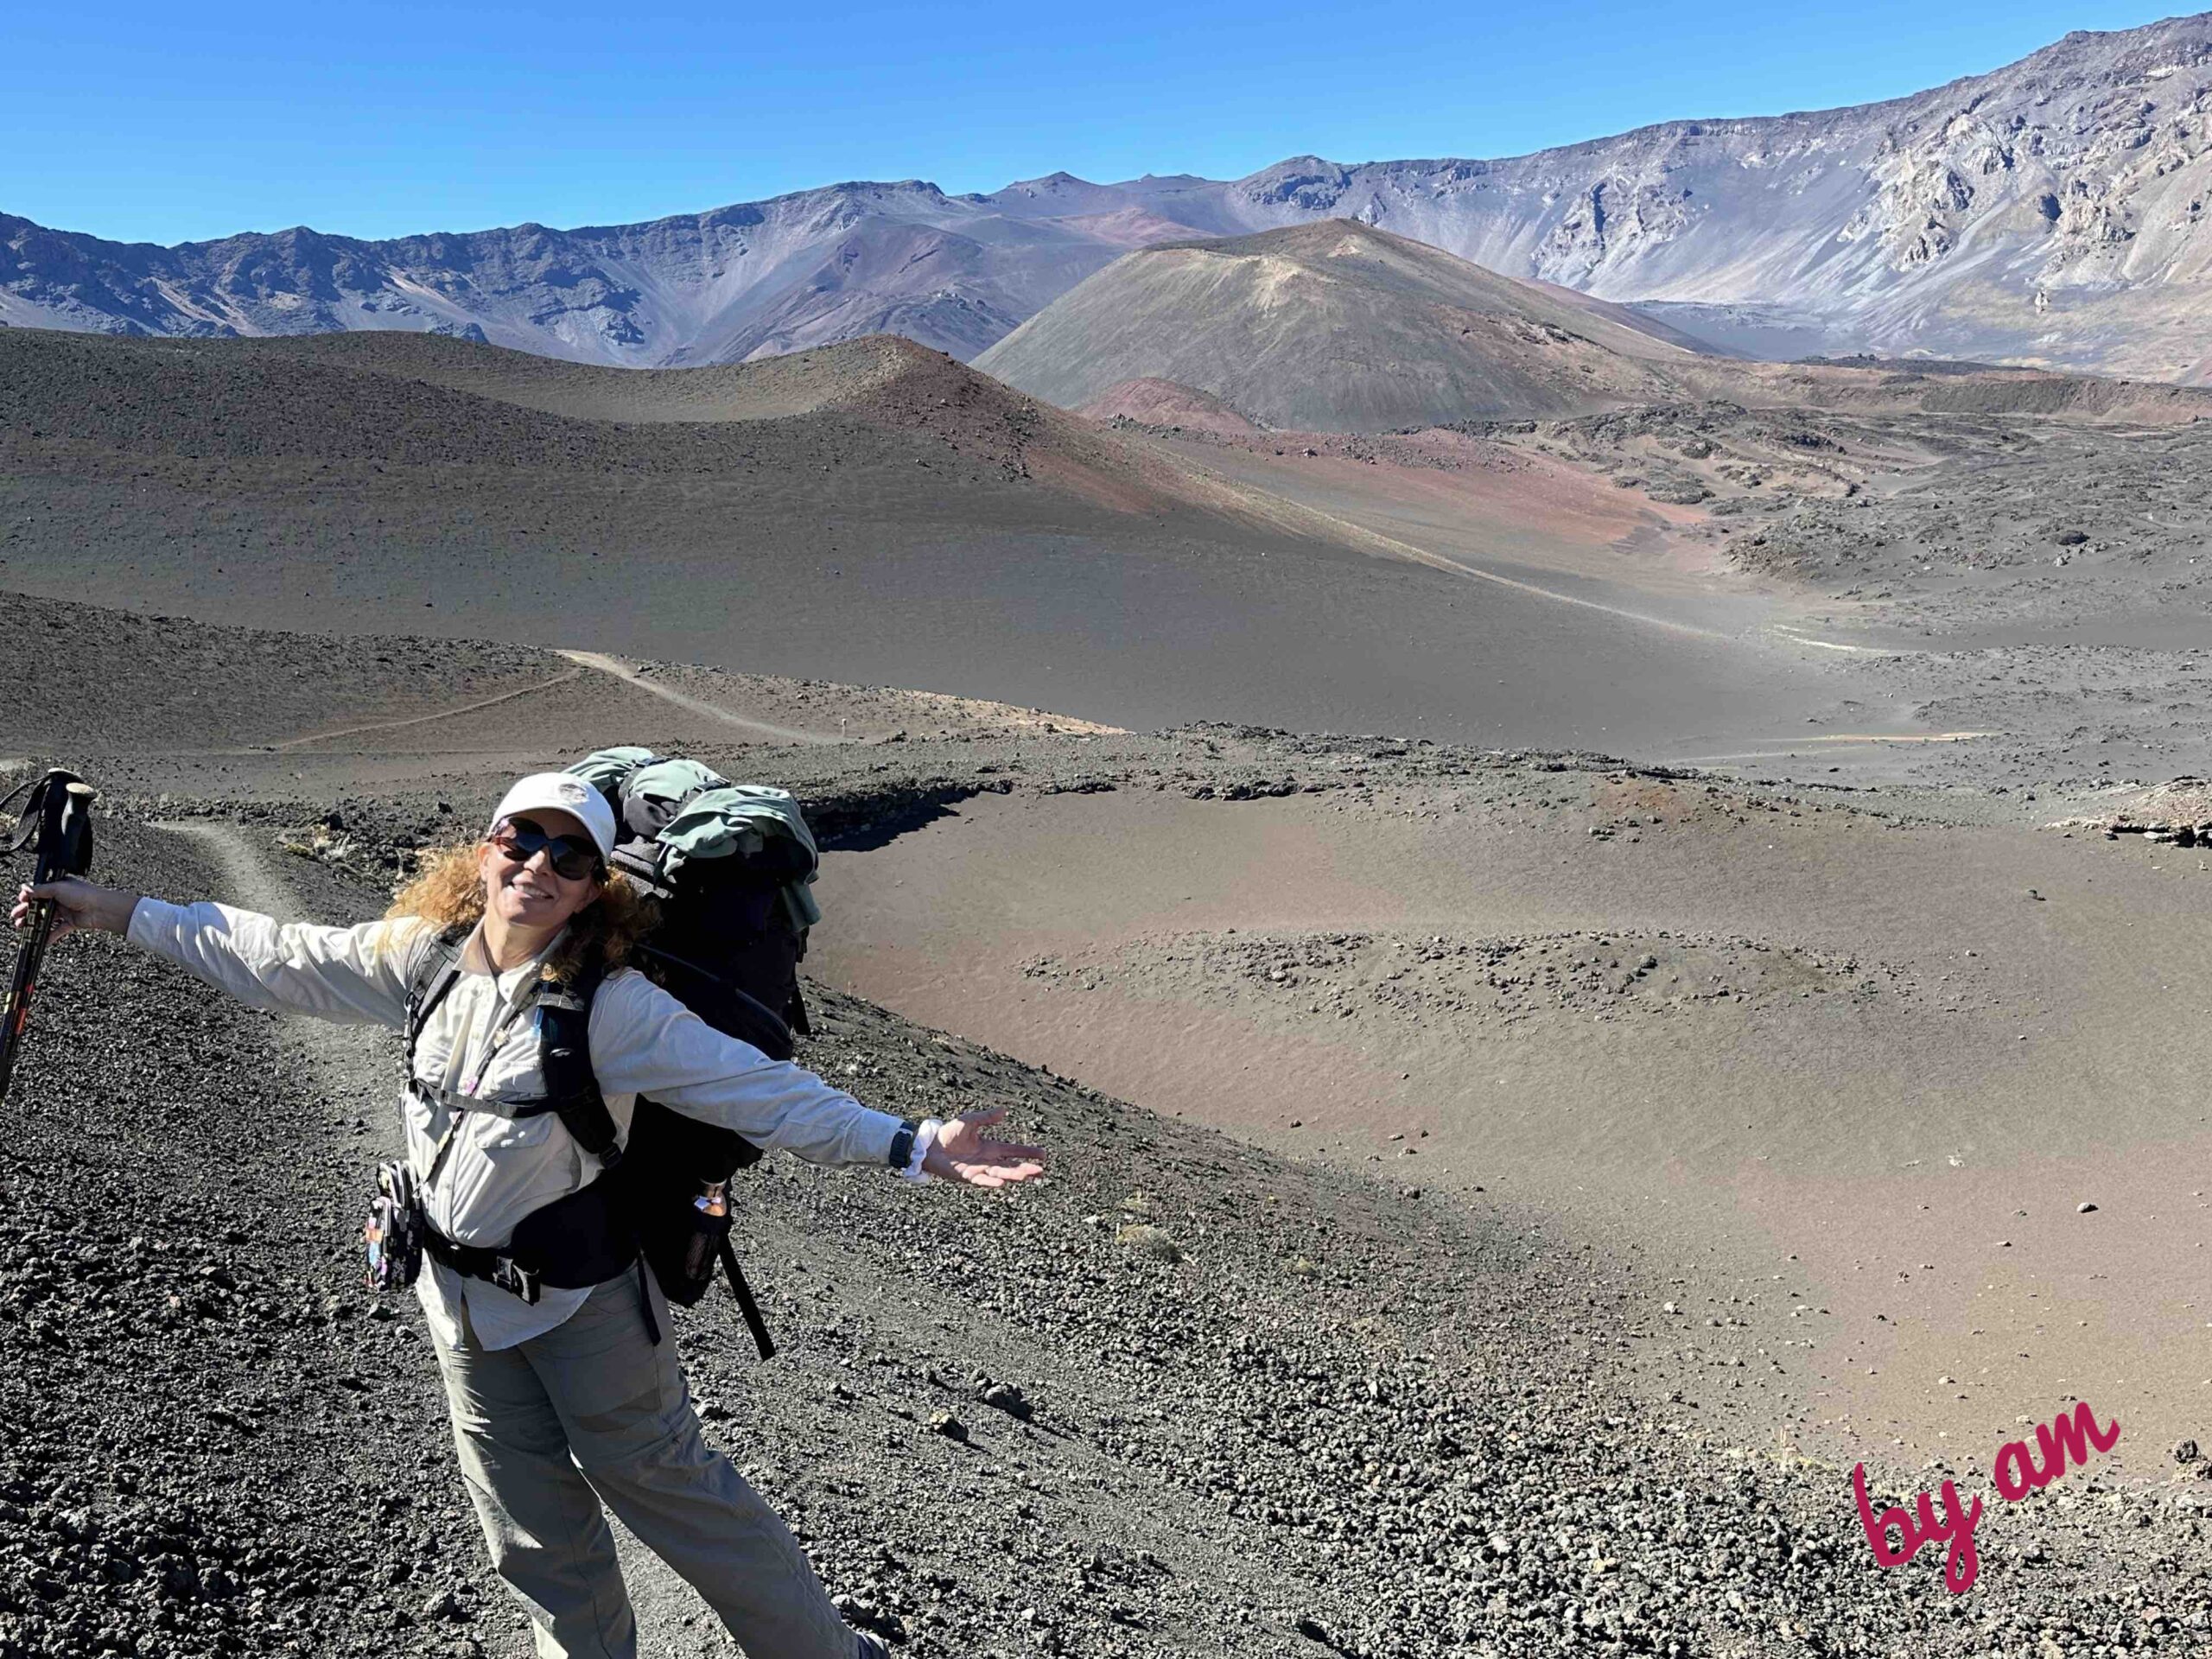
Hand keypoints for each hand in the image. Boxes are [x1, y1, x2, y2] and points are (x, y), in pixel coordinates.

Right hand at [12, 878, 138, 941]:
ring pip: (47, 919)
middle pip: (40, 907)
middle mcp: (62, 898)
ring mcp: (66, 911)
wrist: (102, 909)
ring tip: (24, 928)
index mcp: (59, 887)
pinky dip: (49, 936)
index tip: (20, 903)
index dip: (29, 898)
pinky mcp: (71, 923)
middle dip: (28, 912)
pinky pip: (57, 930)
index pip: (39, 892)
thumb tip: (25, 888)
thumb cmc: (85, 894)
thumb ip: (40, 890)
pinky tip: (41, 940)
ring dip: (35, 924)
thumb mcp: (58, 888)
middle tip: (17, 918)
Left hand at [923, 1108, 1044, 1188]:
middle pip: (1011, 1166)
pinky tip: (1002, 1184)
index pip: (1013, 1151)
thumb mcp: (970, 1121)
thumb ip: (986, 1117)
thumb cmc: (949, 1133)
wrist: (930, 1146)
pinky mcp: (968, 1177)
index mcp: (990, 1147)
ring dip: (1013, 1175)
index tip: (1043, 1155)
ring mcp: (979, 1170)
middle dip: (1026, 1169)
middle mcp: (988, 1160)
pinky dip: (991, 1183)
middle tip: (1041, 1172)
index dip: (1028, 1153)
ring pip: (1000, 1174)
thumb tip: (1005, 1111)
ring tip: (1027, 1176)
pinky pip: (982, 1181)